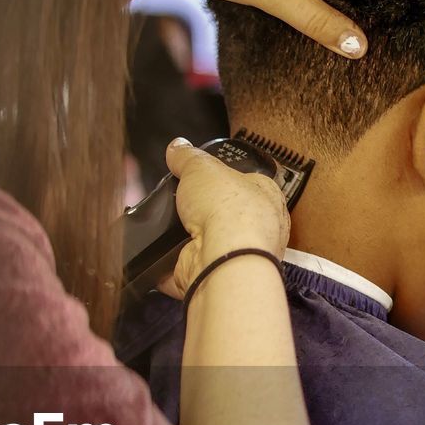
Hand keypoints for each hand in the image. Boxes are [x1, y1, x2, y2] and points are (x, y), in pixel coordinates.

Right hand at [157, 138, 289, 298]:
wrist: (222, 258)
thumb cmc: (230, 210)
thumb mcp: (202, 167)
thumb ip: (187, 157)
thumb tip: (177, 147)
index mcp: (264, 196)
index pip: (245, 183)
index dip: (222, 178)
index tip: (201, 177)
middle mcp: (254, 230)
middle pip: (221, 215)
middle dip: (199, 211)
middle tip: (180, 202)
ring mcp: (233, 256)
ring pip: (202, 243)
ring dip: (182, 237)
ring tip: (169, 226)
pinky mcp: (211, 277)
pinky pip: (184, 267)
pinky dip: (168, 263)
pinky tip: (160, 252)